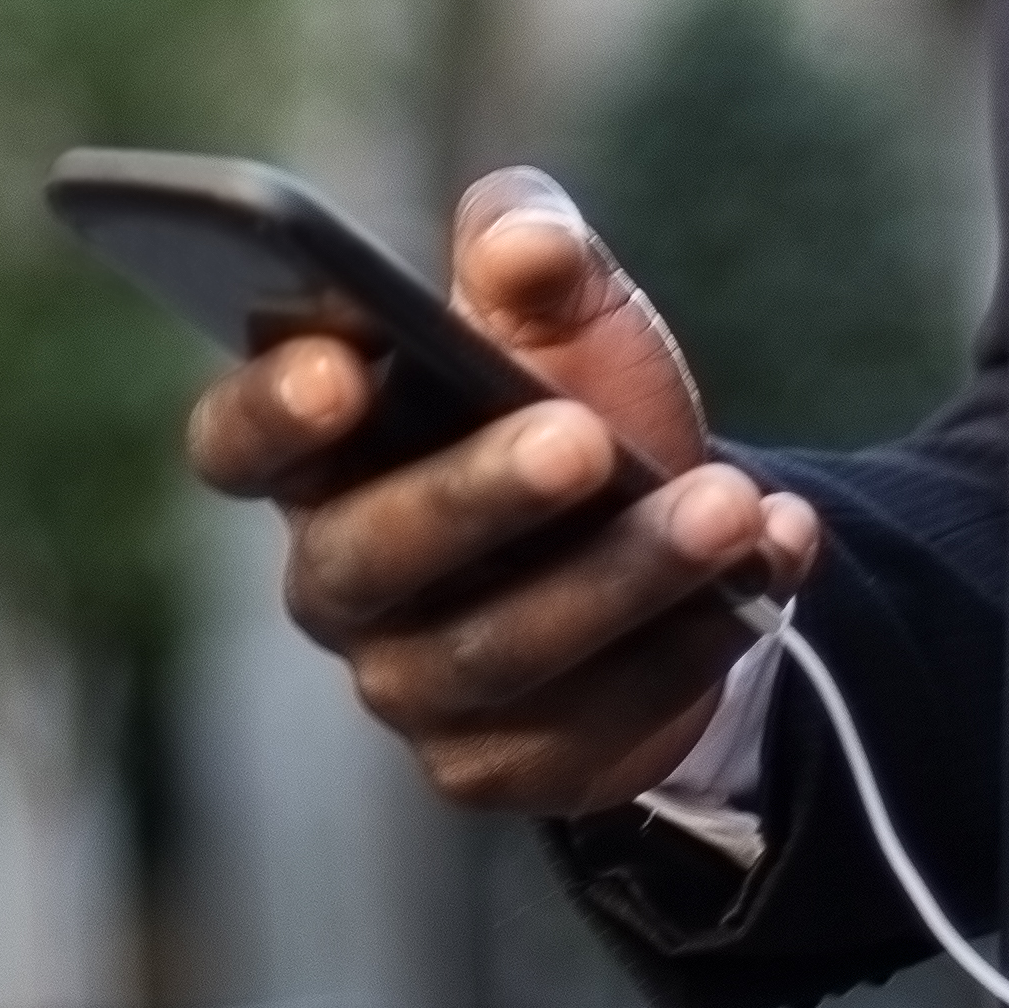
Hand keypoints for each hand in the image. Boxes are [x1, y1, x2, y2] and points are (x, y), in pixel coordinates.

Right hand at [183, 169, 824, 814]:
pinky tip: (771, 561)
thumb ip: (531, 246)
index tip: (341, 367)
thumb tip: (524, 243)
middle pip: (369, 556)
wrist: (671, 534)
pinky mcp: (503, 764)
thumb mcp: (561, 306)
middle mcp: (341, 580)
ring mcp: (414, 686)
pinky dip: (692, 640)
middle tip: (583, 437)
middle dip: (479, 495)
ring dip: (622, 576)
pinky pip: (593, 720)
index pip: (237, 443)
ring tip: (729, 506)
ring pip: (500, 647)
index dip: (269, 413)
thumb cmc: (571, 394)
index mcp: (318, 452)